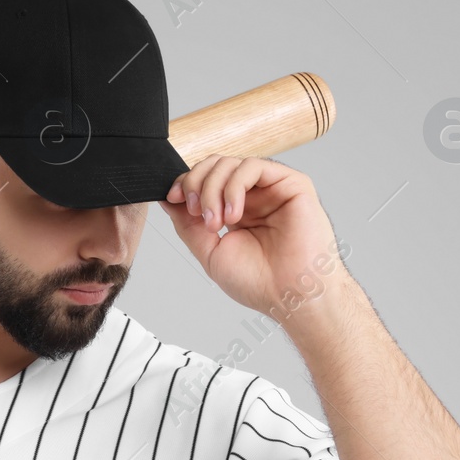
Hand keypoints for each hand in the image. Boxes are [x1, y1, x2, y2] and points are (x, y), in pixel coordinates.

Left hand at [155, 155, 346, 316]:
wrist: (290, 296)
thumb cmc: (259, 282)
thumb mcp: (210, 252)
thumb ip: (188, 225)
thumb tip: (168, 200)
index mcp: (236, 210)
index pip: (205, 180)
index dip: (185, 183)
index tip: (173, 198)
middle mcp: (254, 196)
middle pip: (214, 166)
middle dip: (195, 184)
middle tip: (196, 212)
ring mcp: (272, 189)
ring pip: (230, 163)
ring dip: (213, 189)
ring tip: (216, 222)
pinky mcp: (292, 184)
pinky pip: (254, 166)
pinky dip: (234, 187)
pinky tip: (234, 214)